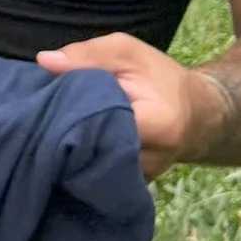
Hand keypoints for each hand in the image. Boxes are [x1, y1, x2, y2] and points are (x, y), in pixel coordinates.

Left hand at [35, 30, 203, 176]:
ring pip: (91, 164)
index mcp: (158, 125)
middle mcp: (151, 160)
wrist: (195, 114)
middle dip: (66, 129)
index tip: (50, 96)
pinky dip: (81, 155)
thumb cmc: (160, 78)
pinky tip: (70, 140)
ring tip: (56, 124)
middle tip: (45, 111)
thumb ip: (89, 54)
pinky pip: (97, 172)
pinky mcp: (128, 188)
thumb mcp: (128, 52)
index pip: (101, 123)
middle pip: (93, 149)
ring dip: (71, 144)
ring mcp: (139, 179)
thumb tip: (45, 61)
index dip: (71, 109)